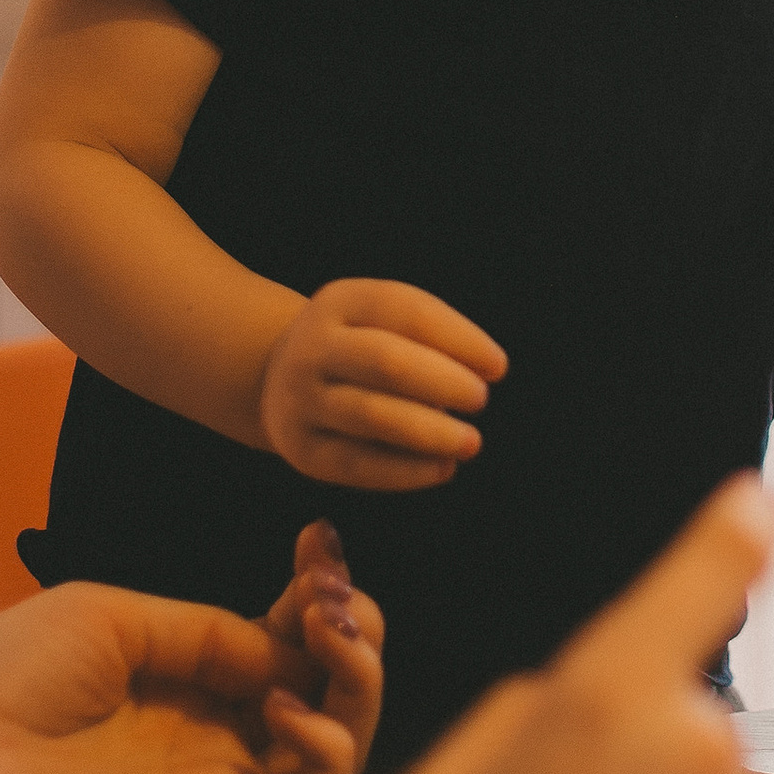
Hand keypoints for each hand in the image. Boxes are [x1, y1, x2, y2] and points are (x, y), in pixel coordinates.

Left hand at [0, 538, 386, 773]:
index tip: (320, 545)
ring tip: (330, 640)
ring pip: (340, 744)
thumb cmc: (2, 674)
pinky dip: (330, 751)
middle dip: (355, 632)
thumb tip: (294, 647)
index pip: (286, 637)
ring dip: (361, 684)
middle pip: (330, 687)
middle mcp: (211, 725)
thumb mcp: (117, 619)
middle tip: (335, 598)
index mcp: (183, 671)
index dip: (318, 592)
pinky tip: (286, 709)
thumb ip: (211, 632)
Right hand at [260, 278, 506, 490]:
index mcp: (341, 302)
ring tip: (471, 442)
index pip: (405, 310)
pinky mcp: (301, 448)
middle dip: (442, 382)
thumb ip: (426, 335)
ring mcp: (301, 398)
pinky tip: (442, 469)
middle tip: (481, 399)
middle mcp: (314, 347)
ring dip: (430, 432)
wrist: (276, 376)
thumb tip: (484, 370)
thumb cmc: (357, 347)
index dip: (458, 338)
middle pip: (385, 361)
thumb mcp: (378, 319)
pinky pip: (357, 464)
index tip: (497, 366)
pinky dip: (406, 470)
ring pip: (371, 416)